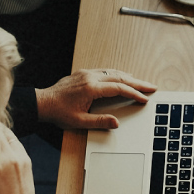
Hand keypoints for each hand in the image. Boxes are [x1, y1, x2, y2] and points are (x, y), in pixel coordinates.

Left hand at [36, 69, 158, 128]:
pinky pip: (104, 71)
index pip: (119, 88)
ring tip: (141, 83)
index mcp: (91, 88)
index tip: (144, 98)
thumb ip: (99, 121)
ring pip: (113, 72)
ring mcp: (86, 73)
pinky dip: (117, 74)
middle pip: (120, 77)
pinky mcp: (83, 73)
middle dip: (138, 83)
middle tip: (151, 87)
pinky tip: (122, 77)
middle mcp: (90, 77)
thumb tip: (116, 123)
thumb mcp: (79, 121)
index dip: (134, 93)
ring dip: (129, 77)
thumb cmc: (58, 113)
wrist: (42, 103)